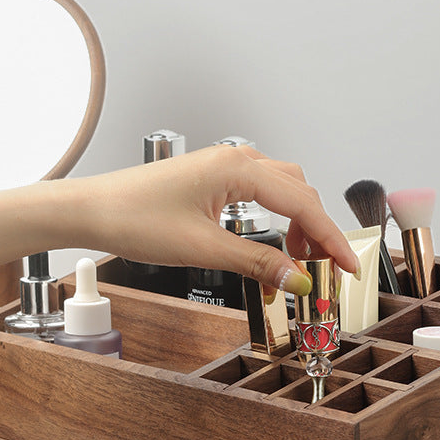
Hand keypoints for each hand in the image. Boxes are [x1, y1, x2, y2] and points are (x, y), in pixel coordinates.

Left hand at [78, 144, 359, 294]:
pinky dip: (276, 220)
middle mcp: (235, 160)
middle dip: (319, 232)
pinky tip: (271, 244)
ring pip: (283, 191)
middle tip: (326, 270)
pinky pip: (260, 195)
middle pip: (301, 192)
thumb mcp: (203, 248)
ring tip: (299, 261)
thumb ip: (257, 263)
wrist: (91, 211)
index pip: (305, 204)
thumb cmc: (133, 217)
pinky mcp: (212, 181)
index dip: (332, 240)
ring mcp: (224, 168)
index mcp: (238, 168)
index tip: (348, 266)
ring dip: (299, 225)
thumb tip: (297, 278)